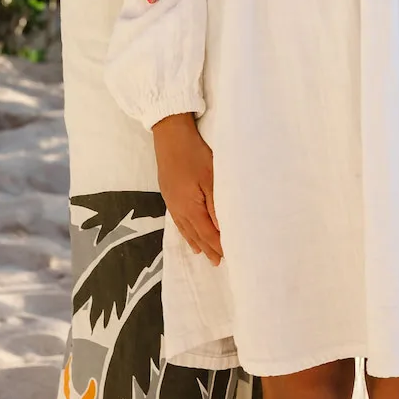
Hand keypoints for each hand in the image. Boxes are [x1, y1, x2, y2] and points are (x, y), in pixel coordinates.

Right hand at [153, 112, 221, 264]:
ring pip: (186, 230)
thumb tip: (222, 229)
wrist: (170, 136)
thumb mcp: (210, 179)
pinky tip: (188, 233)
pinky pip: (178, 221)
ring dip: (197, 243)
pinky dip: (185, 232)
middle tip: (218, 262)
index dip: (218, 246)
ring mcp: (172, 203)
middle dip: (208, 248)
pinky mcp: (168, 195)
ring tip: (205, 254)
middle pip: (196, 235)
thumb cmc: (194, 155)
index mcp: (190, 208)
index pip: (208, 234)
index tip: (229, 257)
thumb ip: (216, 206)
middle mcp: (179, 210)